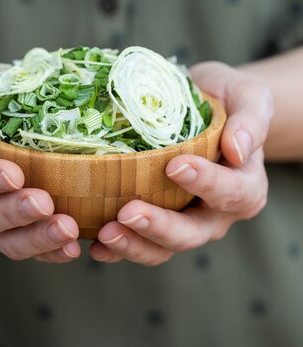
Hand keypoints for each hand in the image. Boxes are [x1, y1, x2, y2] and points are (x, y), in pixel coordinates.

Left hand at [90, 62, 272, 265]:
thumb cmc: (227, 99)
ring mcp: (184, 222)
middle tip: (128, 212)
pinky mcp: (155, 224)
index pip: (231, 192)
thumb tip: (237, 149)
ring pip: (163, 248)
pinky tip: (96, 247)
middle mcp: (216, 213)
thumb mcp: (248, 96)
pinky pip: (139, 244)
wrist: (202, 104)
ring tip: (106, 233)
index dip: (205, 183)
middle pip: (192, 232)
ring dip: (134, 244)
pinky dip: (117, 250)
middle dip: (160, 227)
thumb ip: (251, 119)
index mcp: (245, 186)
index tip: (175, 166)